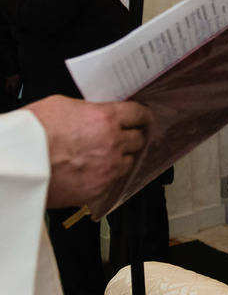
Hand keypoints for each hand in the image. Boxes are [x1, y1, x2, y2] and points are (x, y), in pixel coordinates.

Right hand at [26, 96, 149, 208]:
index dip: (141, 115)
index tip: (142, 118)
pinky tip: (94, 171)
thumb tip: (94, 113)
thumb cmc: (32, 134)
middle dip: (132, 136)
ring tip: (105, 156)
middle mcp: (113, 144)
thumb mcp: (62, 105)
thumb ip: (87, 110)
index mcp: (106, 119)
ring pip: (129, 162)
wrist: (18, 164)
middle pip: (138, 139)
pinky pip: (112, 181)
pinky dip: (107, 176)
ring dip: (121, 157)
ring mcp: (108, 169)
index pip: (139, 114)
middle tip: (123, 136)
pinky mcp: (98, 189)